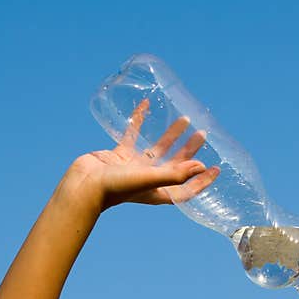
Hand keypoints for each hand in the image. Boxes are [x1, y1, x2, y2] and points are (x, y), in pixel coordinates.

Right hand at [59, 99, 220, 212]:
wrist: (83, 185)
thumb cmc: (116, 187)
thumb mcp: (150, 180)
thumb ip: (175, 174)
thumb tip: (201, 166)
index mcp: (159, 192)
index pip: (187, 188)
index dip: (202, 180)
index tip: (216, 168)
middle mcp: (149, 180)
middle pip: (176, 164)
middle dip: (190, 150)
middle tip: (202, 134)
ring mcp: (134, 167)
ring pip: (158, 148)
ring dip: (171, 135)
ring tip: (185, 119)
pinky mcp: (120, 155)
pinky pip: (133, 135)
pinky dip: (139, 121)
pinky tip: (146, 106)